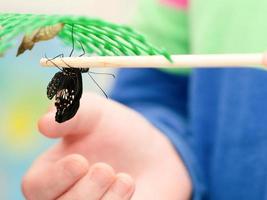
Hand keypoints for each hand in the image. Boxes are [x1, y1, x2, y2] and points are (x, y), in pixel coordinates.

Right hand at [22, 92, 191, 199]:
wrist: (150, 152)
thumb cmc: (116, 131)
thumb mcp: (96, 113)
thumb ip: (72, 114)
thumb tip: (44, 123)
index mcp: (52, 171)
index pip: (36, 186)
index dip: (55, 178)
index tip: (80, 161)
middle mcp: (65, 196)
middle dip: (83, 193)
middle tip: (106, 169)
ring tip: (125, 179)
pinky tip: (129, 187)